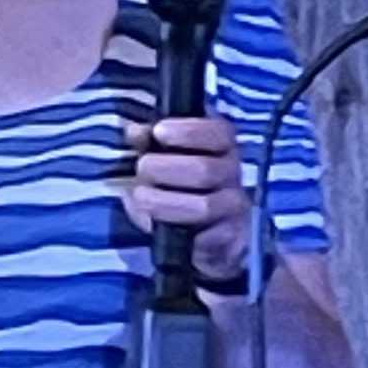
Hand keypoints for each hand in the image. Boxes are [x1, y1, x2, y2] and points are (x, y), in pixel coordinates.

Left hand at [129, 115, 252, 287]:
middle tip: (142, 167)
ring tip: (139, 196)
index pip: (218, 132)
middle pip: (205, 170)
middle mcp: (232, 173)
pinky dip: (171, 226)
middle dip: (166, 168)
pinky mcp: (227, 237)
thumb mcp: (161, 155)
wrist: (202, 230)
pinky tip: (151, 221)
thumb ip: (148, 141)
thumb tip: (134, 131)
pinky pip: (201, 236)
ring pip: (203, 205)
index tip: (159, 131)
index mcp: (222, 145)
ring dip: (163, 201)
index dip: (188, 130)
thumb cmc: (178, 181)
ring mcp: (232, 206)